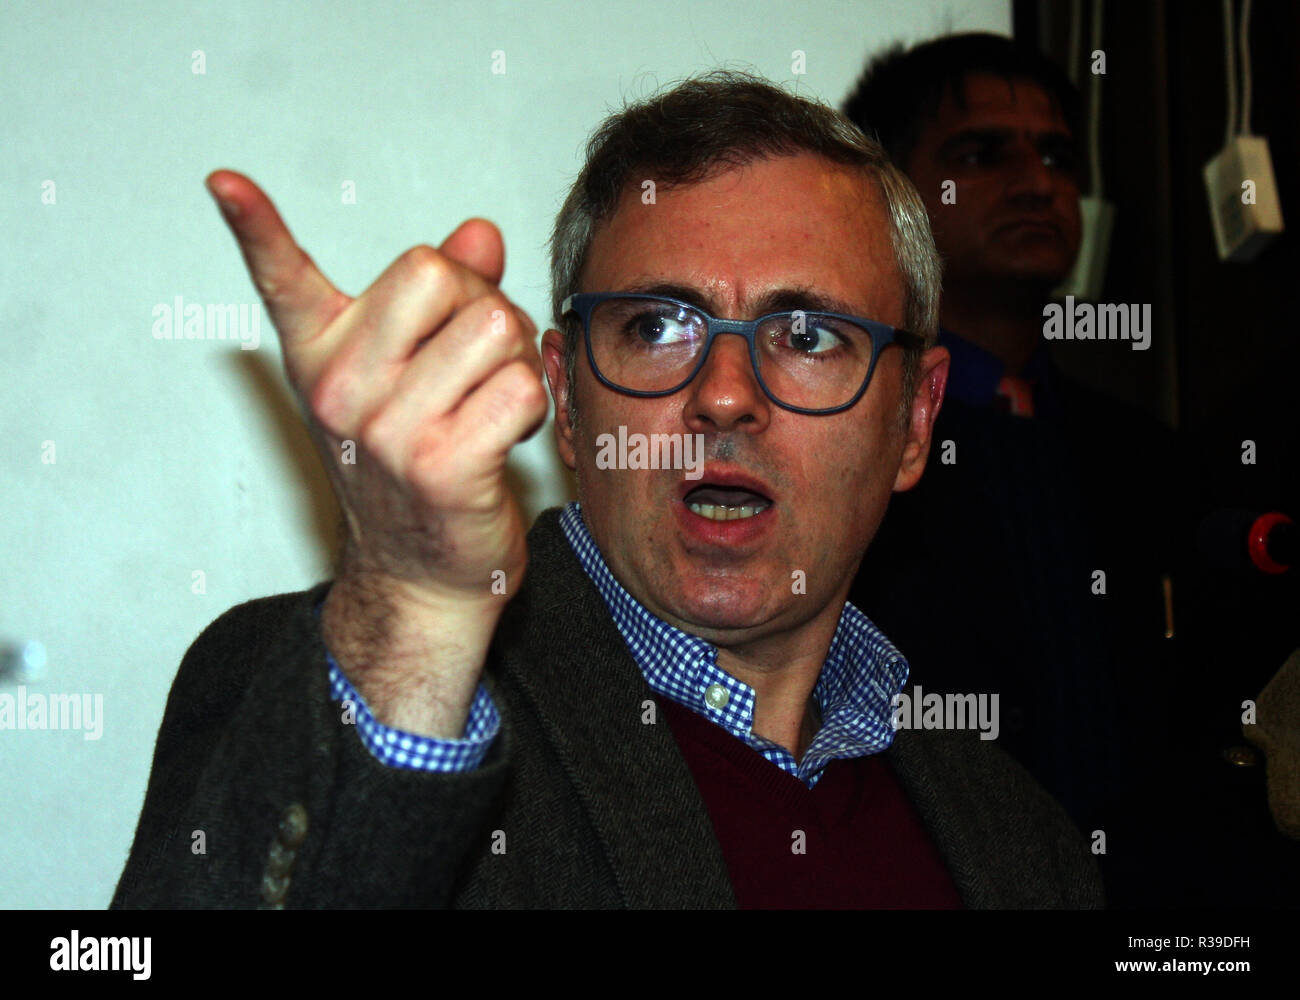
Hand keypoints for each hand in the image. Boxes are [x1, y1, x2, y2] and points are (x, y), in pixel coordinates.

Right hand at [207, 169, 546, 733]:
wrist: (423, 576)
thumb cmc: (421, 468)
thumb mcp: (416, 375)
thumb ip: (448, 296)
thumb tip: (479, 232)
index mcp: (324, 357)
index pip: (283, 280)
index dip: (256, 228)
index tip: (225, 182)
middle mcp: (342, 390)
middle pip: (438, 273)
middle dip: (480, 302)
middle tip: (474, 360)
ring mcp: (388, 431)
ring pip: (494, 325)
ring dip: (515, 360)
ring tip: (489, 402)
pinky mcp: (442, 467)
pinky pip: (520, 387)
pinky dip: (533, 405)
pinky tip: (506, 437)